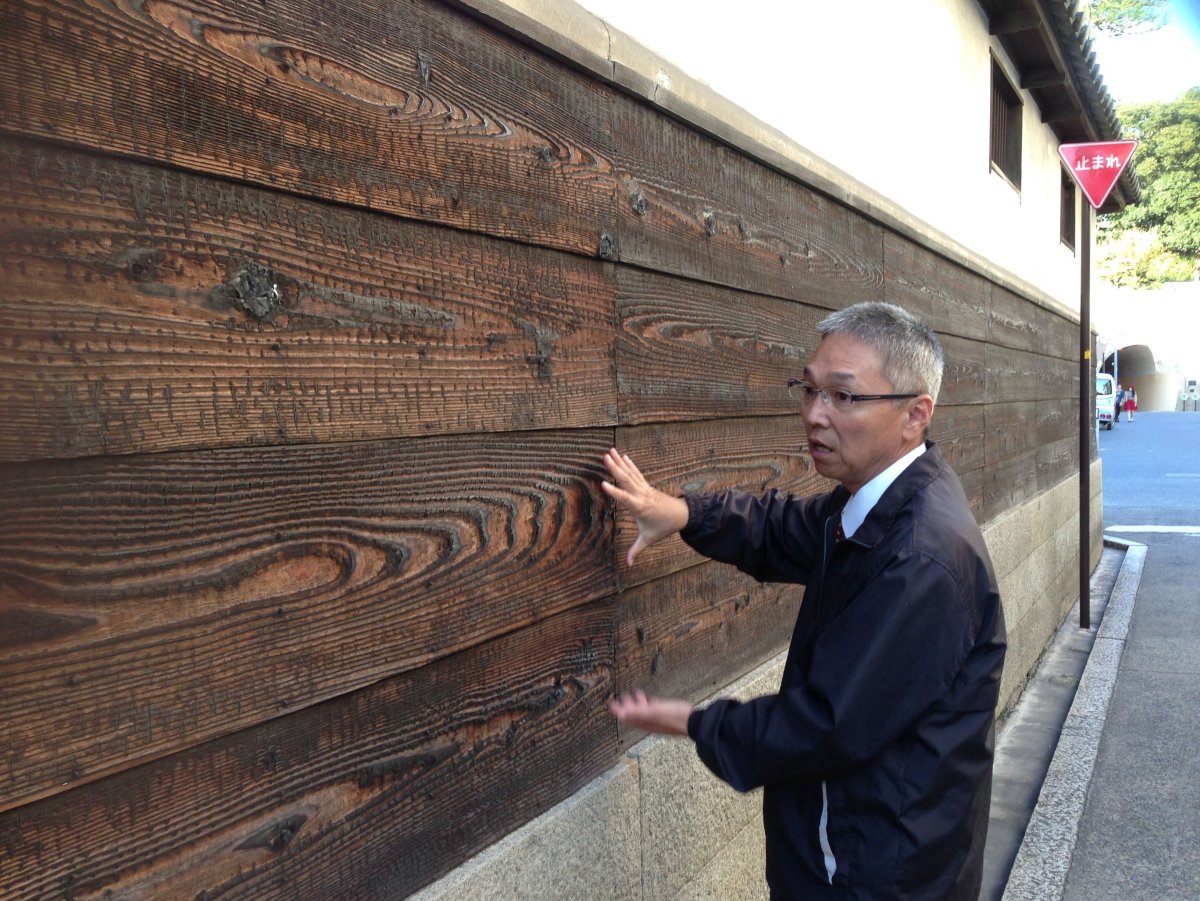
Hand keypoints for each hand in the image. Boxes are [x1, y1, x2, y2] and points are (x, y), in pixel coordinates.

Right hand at [601, 448, 689, 565]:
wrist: (682, 515)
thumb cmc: (664, 527)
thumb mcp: (649, 539)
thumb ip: (636, 550)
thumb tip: (628, 564)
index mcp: (640, 507)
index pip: (625, 498)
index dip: (614, 492)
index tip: (603, 484)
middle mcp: (641, 495)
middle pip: (626, 480)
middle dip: (615, 468)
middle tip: (605, 456)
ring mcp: (644, 488)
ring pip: (630, 473)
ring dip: (619, 462)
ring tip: (610, 451)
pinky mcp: (646, 486)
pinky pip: (636, 473)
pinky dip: (630, 464)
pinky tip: (623, 456)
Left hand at [608, 690, 692, 735]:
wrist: (694, 722)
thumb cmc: (675, 716)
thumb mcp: (655, 712)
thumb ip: (638, 713)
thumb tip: (622, 714)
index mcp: (645, 722)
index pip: (627, 718)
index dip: (618, 711)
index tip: (611, 703)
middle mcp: (650, 723)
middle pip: (634, 715)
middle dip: (626, 707)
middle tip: (622, 697)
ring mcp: (658, 720)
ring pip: (643, 713)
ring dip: (637, 705)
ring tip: (635, 695)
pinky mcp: (666, 716)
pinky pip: (653, 711)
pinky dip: (648, 705)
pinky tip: (651, 700)